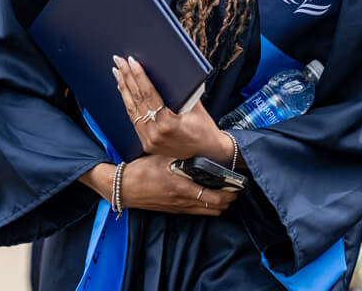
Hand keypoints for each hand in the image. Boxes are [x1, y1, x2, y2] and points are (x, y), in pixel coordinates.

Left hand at [113, 55, 232, 162]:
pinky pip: (135, 120)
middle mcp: (156, 134)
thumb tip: (168, 72)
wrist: (207, 153)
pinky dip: (129, 104)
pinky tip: (124, 91)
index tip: (132, 62)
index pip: (149, 95)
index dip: (140, 77)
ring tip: (118, 73)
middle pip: (137, 100)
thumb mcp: (196, 107)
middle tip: (119, 61)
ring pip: (132, 110)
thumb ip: (182, 92)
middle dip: (127, 78)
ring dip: (124, 89)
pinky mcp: (147, 144)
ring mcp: (149, 141)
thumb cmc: (204, 128)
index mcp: (168, 124)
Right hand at [121, 155, 238, 215]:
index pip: (215, 198)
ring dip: (217, 205)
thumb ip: (183, 156)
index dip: (230, 194)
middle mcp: (182, 201)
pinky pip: (195, 212)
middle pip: (215, 208)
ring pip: (206, 212)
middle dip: (228, 200)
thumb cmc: (141, 170)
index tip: (238, 186)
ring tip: (223, 193)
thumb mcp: (164, 157)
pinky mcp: (172, 210)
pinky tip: (204, 195)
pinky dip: (205, 206)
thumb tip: (200, 149)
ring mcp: (177, 208)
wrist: (123, 187)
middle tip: (234, 189)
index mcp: (182, 187)